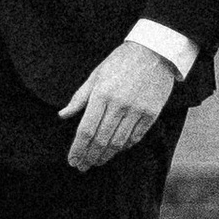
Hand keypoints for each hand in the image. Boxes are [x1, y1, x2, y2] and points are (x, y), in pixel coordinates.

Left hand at [58, 37, 178, 174]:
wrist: (154, 51)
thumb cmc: (121, 61)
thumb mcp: (96, 75)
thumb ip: (80, 97)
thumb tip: (63, 115)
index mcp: (101, 94)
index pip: (86, 130)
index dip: (78, 149)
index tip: (73, 160)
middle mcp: (119, 105)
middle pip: (101, 140)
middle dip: (90, 156)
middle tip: (82, 166)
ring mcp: (137, 110)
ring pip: (118, 142)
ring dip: (106, 156)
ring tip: (97, 161)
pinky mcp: (151, 114)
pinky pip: (135, 137)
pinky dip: (124, 147)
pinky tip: (116, 150)